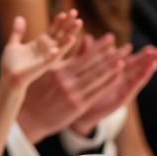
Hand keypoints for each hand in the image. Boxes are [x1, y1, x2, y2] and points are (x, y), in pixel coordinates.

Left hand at [0, 11, 81, 88]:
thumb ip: (18, 32)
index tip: (65, 12)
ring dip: (69, 35)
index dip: (59, 21)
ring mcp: (46, 57)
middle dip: (68, 24)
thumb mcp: (13, 44)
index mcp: (40, 43)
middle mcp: (47, 49)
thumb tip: (19, 17)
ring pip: (61, 44)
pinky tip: (63, 45)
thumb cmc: (11, 65)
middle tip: (76, 12)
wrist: (7, 79)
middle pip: (61, 34)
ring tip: (77, 24)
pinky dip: (56, 52)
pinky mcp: (42, 66)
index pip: (54, 29)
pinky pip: (52, 58)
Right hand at [17, 28, 130, 144]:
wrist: (29, 117)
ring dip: (113, 67)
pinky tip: (119, 76)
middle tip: (126, 47)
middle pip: (94, 64)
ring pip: (98, 77)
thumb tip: (72, 43)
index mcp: (57, 69)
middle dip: (112, 55)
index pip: (83, 55)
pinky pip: (97, 92)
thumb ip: (62, 60)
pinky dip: (109, 83)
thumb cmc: (37, 92)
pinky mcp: (77, 106)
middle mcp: (66, 79)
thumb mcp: (46, 72)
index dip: (99, 46)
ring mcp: (72, 93)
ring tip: (126, 59)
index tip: (111, 38)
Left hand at [71, 46, 156, 135]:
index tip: (151, 47)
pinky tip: (146, 72)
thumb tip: (86, 37)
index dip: (141, 55)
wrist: (77, 110)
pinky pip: (131, 87)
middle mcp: (120, 80)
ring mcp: (120, 90)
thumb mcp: (83, 69)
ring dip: (147, 69)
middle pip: (137, 67)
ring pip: (137, 76)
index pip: (130, 61)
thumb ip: (86, 54)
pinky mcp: (119, 99)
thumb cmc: (81, 89)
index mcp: (114, 71)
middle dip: (150, 61)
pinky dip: (138, 79)